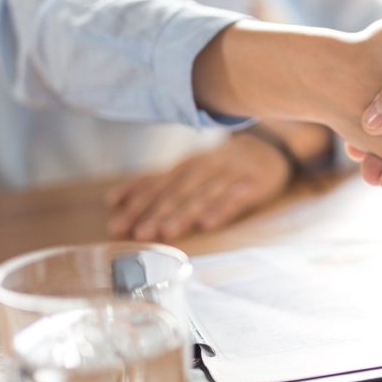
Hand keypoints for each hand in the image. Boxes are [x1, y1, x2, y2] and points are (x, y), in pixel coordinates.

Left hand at [106, 132, 291, 240]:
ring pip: (204, 194)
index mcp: (186, 165)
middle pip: (178, 191)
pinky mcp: (254, 184)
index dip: (137, 204)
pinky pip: (236, 197)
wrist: (269, 147)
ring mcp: (230, 174)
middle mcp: (205, 167)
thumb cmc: (221, 165)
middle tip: (139, 233)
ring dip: (185, 213)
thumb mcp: (189, 169)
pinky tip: (208, 224)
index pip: (157, 184)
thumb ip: (156, 183)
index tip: (117, 224)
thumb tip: (113, 200)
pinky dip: (222, 209)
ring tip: (167, 232)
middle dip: (157, 212)